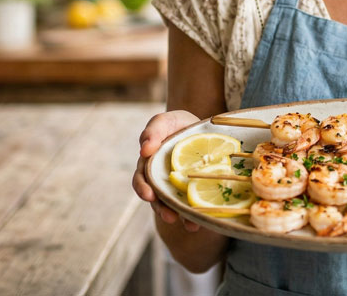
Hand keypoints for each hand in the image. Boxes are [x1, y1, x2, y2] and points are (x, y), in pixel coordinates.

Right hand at [133, 109, 202, 231]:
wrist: (201, 127)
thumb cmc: (178, 124)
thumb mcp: (165, 121)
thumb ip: (152, 131)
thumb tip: (144, 150)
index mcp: (149, 166)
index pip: (141, 180)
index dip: (143, 189)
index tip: (149, 195)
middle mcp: (161, 181)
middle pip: (157, 199)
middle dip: (162, 209)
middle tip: (170, 216)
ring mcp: (179, 187)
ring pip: (176, 206)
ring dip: (182, 217)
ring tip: (191, 225)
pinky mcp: (195, 191)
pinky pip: (195, 204)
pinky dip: (198, 213)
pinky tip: (205, 220)